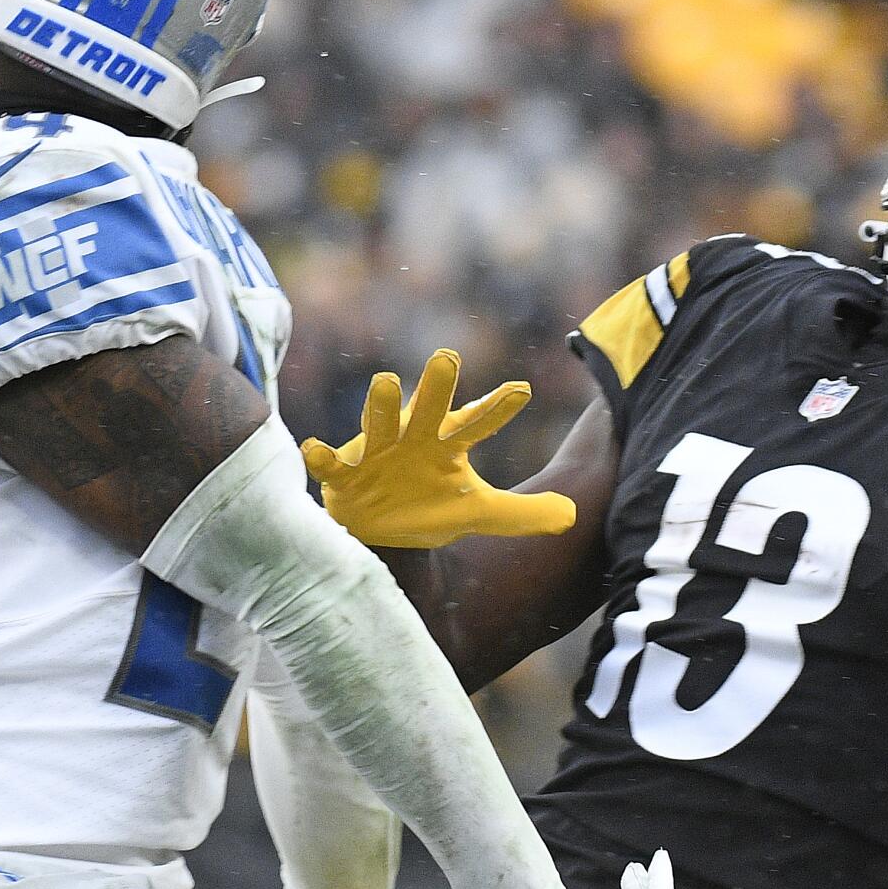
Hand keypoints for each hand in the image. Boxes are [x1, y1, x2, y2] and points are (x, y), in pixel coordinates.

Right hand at [300, 349, 576, 548]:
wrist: (377, 530)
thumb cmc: (426, 506)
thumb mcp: (476, 514)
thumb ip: (521, 515)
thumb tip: (572, 516)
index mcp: (446, 444)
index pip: (478, 423)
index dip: (498, 408)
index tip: (522, 390)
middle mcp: (412, 438)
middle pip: (428, 409)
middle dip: (436, 386)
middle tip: (448, 357)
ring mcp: (376, 452)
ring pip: (379, 422)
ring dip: (380, 405)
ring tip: (385, 381)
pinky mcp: (344, 474)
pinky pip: (331, 463)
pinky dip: (323, 456)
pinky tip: (315, 449)